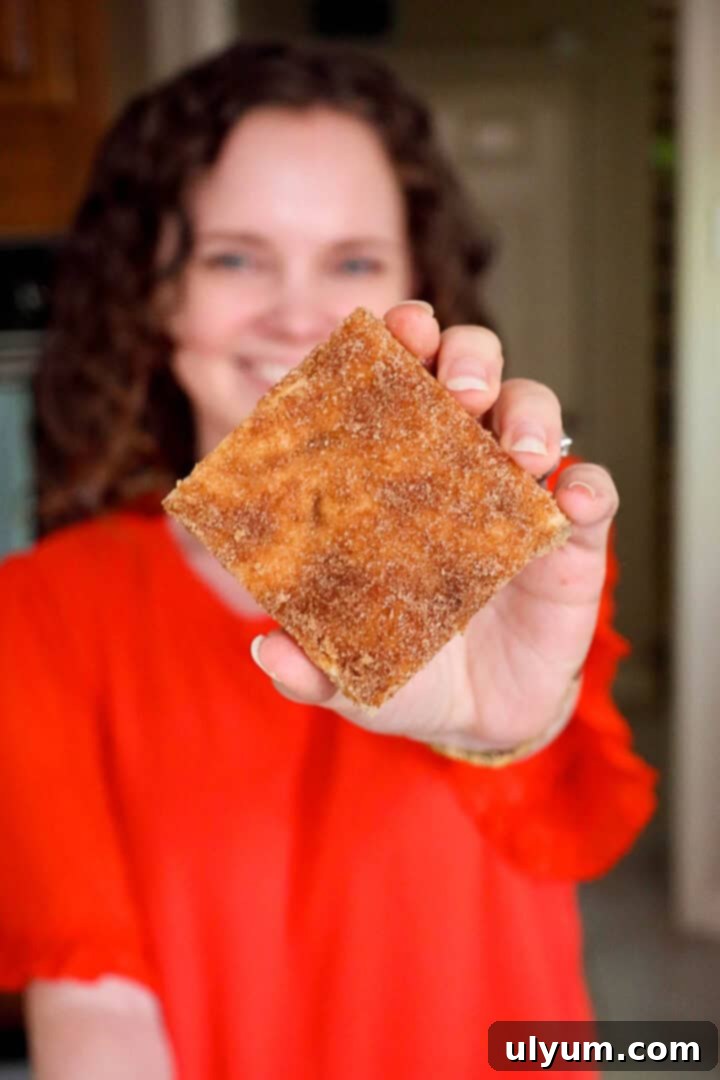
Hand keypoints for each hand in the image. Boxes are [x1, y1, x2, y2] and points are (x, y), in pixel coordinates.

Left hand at [250, 301, 618, 751]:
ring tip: (521, 453)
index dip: (397, 344)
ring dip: (528, 415)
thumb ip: (310, 664)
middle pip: (470, 372)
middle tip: (459, 389)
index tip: (396, 330)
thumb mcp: (351, 670)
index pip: (395, 384)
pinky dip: (587, 486)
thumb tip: (268, 649)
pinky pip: (592, 492)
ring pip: (533, 412)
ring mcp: (517, 495)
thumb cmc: (406, 667)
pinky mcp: (570, 538)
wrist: (478, 716)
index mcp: (393, 473)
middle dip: (467, 358)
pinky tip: (571, 499)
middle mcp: (456, 465)